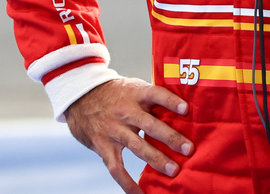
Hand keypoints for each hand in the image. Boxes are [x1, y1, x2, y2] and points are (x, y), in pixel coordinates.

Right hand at [65, 77, 193, 193]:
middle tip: (188, 149)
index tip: (185, 109)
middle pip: (150, 125)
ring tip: (174, 170)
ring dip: (156, 159)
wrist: (80, 98)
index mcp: (135, 93)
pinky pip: (116, 168)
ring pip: (137, 147)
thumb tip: (183, 108)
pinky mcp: (104, 146)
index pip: (155, 94)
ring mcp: (114, 130)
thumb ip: (152, 97)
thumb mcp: (133, 87)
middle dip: (170, 137)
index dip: (170, 101)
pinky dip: (128, 183)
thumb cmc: (116, 93)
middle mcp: (125, 111)